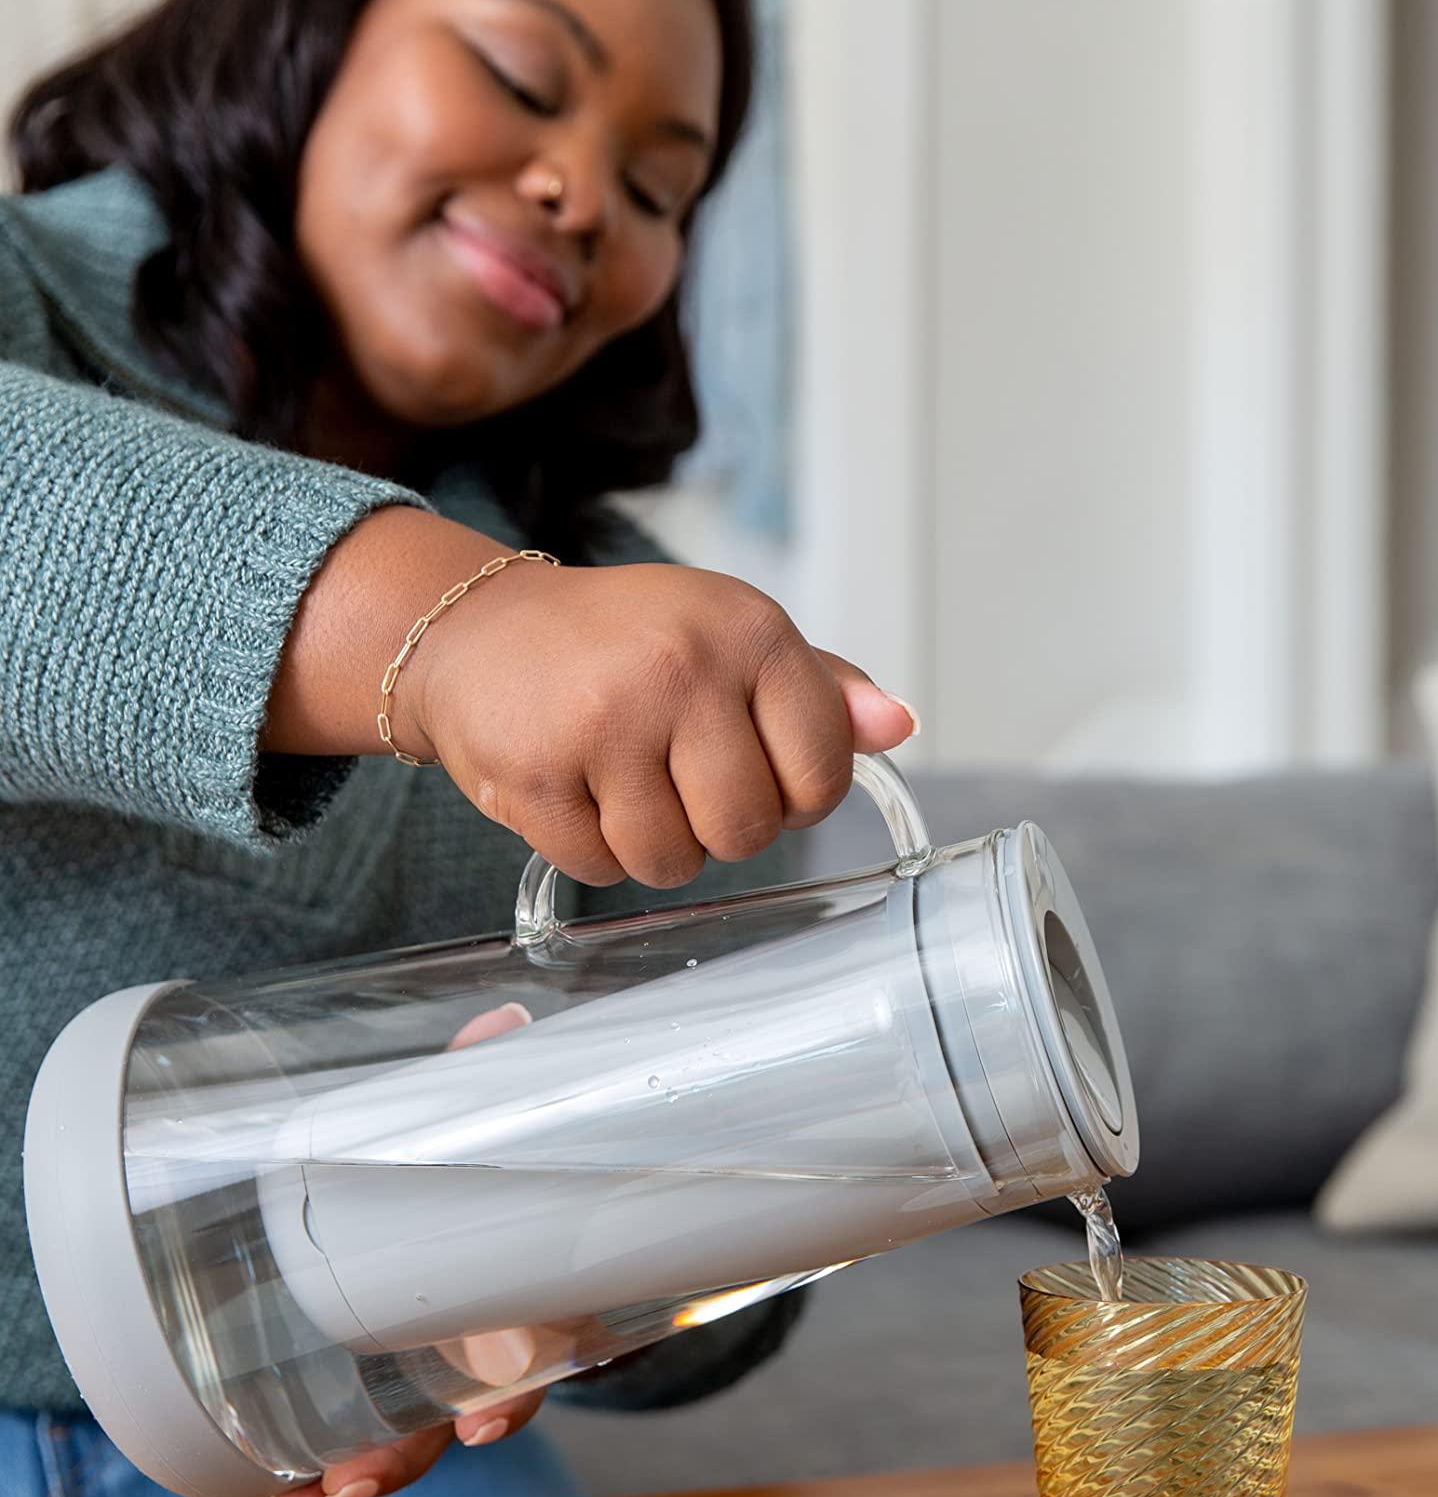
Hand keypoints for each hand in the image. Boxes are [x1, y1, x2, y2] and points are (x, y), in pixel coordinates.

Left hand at [272, 1003, 552, 1496]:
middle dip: (411, 1453)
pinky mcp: (413, 1352)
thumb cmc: (536, 1151)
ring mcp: (460, 1352)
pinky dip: (339, 1457)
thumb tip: (501, 1020)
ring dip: (367, 1470)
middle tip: (355, 1479)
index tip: (483, 1416)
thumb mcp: (516, 1111)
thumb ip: (498, 1076)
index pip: (550, 1349)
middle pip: (470, 1411)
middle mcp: (512, 1334)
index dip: (515, 1392)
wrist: (538, 1168)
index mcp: (552, 1279)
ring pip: (421, 1428)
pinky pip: (385, 1417)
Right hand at [401, 558, 914, 889]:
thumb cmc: (620, 642)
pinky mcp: (537, 772)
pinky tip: (577, 792)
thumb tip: (898, 725)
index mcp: (747, 630)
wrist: (479, 628)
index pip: (823, 772)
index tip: (758, 771)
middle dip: (721, 829)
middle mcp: (681, 668)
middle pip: (747, 830)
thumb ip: (820, 689)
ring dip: (655, 847)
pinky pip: (600, 868)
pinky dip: (593, 850)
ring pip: (672, 862)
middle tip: (681, 783)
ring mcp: (604, 722)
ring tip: (625, 786)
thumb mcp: (729, 636)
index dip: (795, 796)